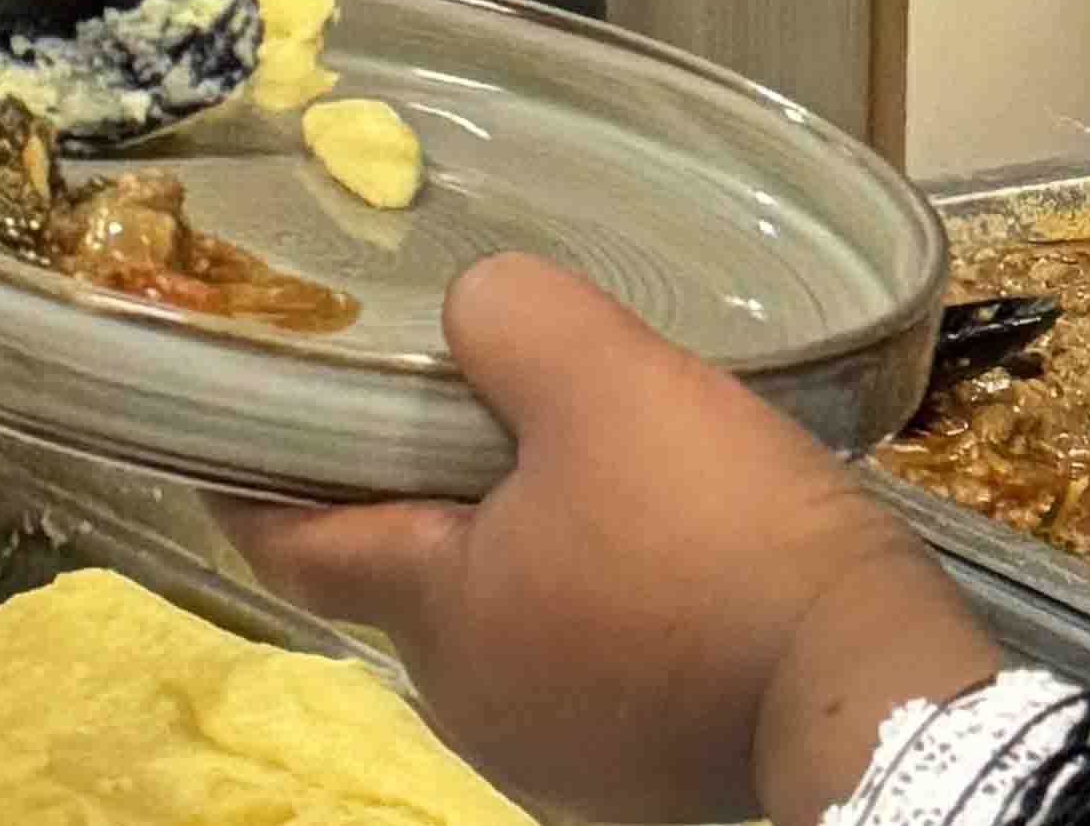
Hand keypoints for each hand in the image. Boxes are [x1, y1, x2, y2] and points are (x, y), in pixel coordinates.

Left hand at [234, 257, 998, 825]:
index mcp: (437, 616)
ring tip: (604, 456)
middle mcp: (475, 705)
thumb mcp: (605, 379)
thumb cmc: (713, 535)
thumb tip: (475, 315)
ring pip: (511, 614)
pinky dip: (604, 596)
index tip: (221, 424)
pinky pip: (592, 658)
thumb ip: (510, 320)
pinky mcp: (642, 774)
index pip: (297, 544)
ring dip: (532, 541)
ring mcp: (560, 758)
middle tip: (490, 393)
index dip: (249, 478)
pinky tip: (672, 543)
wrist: (868, 694)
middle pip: (417, 571)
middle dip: (433, 484)